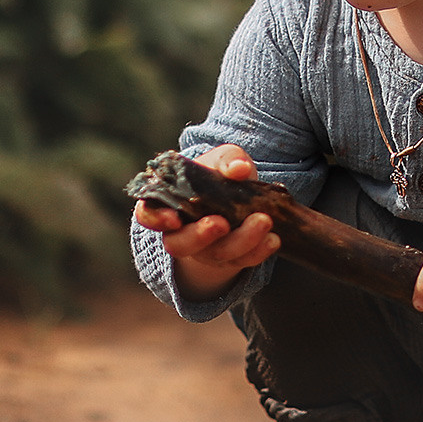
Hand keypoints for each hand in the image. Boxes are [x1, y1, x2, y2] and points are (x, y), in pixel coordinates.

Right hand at [133, 144, 279, 301]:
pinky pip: (242, 261)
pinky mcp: (231, 260)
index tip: (173, 218)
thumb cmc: (221, 174)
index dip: (156, 219)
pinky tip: (274, 238)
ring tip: (264, 221)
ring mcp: (205, 250)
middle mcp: (181, 232)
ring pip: (215, 255)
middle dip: (200, 236)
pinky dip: (259, 251)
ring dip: (240, 241)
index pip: (149, 215)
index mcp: (168, 204)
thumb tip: (238, 169)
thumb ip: (227, 159)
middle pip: (180, 244)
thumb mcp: (223, 159)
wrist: (243, 195)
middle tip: (222, 223)